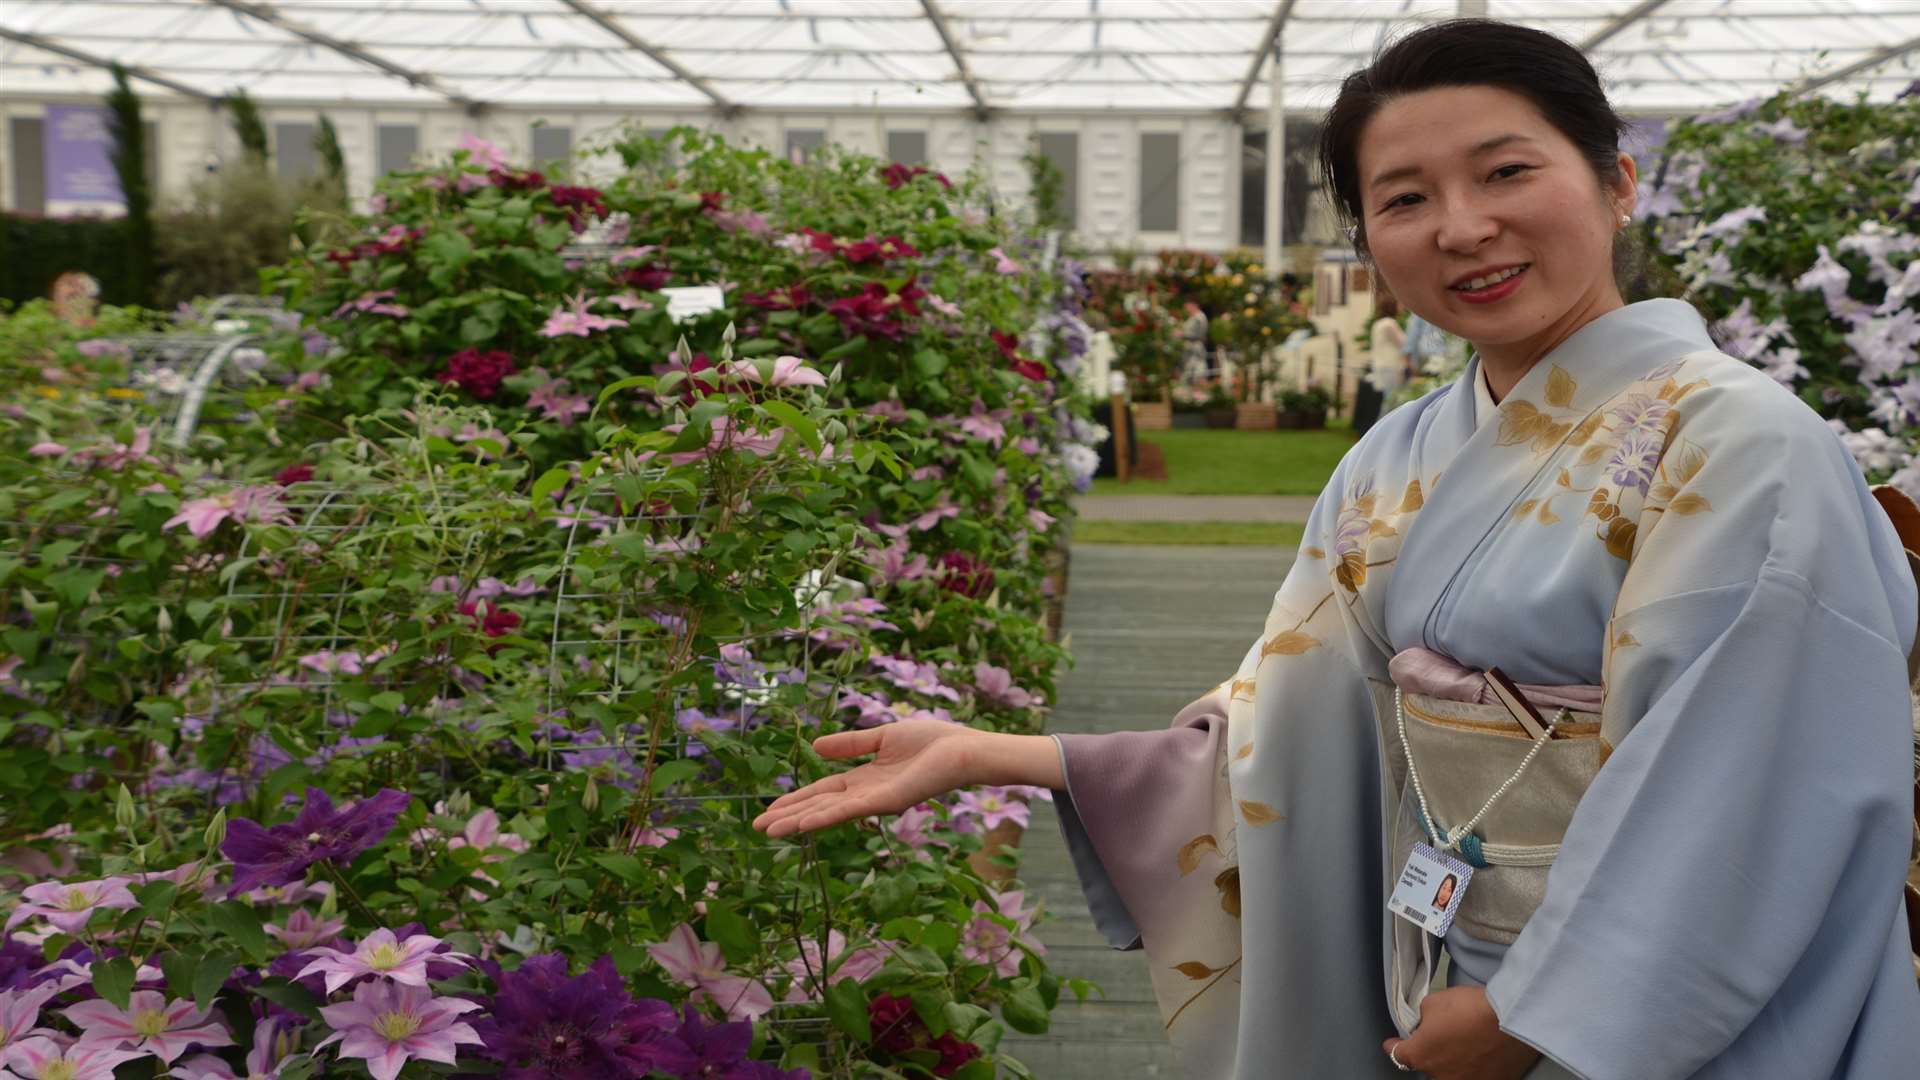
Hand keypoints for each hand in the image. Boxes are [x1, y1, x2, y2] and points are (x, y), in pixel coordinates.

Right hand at [750, 720, 985, 837]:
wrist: (962, 749)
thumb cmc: (932, 742)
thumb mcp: (882, 738)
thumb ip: (851, 744)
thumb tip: (816, 747)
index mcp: (865, 779)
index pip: (823, 791)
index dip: (796, 799)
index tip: (770, 808)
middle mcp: (866, 794)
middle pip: (820, 805)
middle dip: (789, 816)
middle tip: (758, 827)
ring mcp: (876, 802)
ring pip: (829, 813)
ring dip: (799, 821)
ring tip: (770, 831)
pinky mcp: (887, 802)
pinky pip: (851, 810)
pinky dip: (826, 816)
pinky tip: (804, 823)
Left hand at [1382, 987, 1539, 1079]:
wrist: (1512, 1022)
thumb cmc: (1469, 1009)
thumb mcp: (1434, 1002)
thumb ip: (1423, 1017)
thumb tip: (1426, 1024)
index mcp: (1421, 1056)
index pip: (1398, 1054)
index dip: (1395, 1045)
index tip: (1393, 1043)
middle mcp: (1439, 1077)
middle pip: (1427, 1064)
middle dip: (1430, 1051)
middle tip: (1441, 1035)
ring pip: (1450, 1072)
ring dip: (1452, 1060)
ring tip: (1464, 1043)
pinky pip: (1474, 1075)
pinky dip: (1474, 1066)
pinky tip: (1481, 1052)